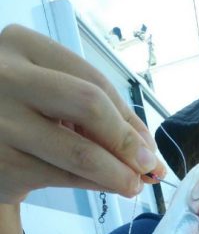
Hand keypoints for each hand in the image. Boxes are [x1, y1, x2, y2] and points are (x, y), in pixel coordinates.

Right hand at [0, 25, 165, 203]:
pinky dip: (92, 185)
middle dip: (126, 142)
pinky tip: (104, 187)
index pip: (93, 82)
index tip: (149, 147)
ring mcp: (2, 122)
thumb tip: (147, 152)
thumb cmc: (20, 115)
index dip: (128, 119)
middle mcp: (7, 77)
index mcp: (23, 46)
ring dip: (116, 174)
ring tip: (132, 184)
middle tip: (147, 167)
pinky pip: (63, 177)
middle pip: (89, 105)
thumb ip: (93, 114)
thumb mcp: (49, 97)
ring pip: (79, 152)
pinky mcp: (3, 163)